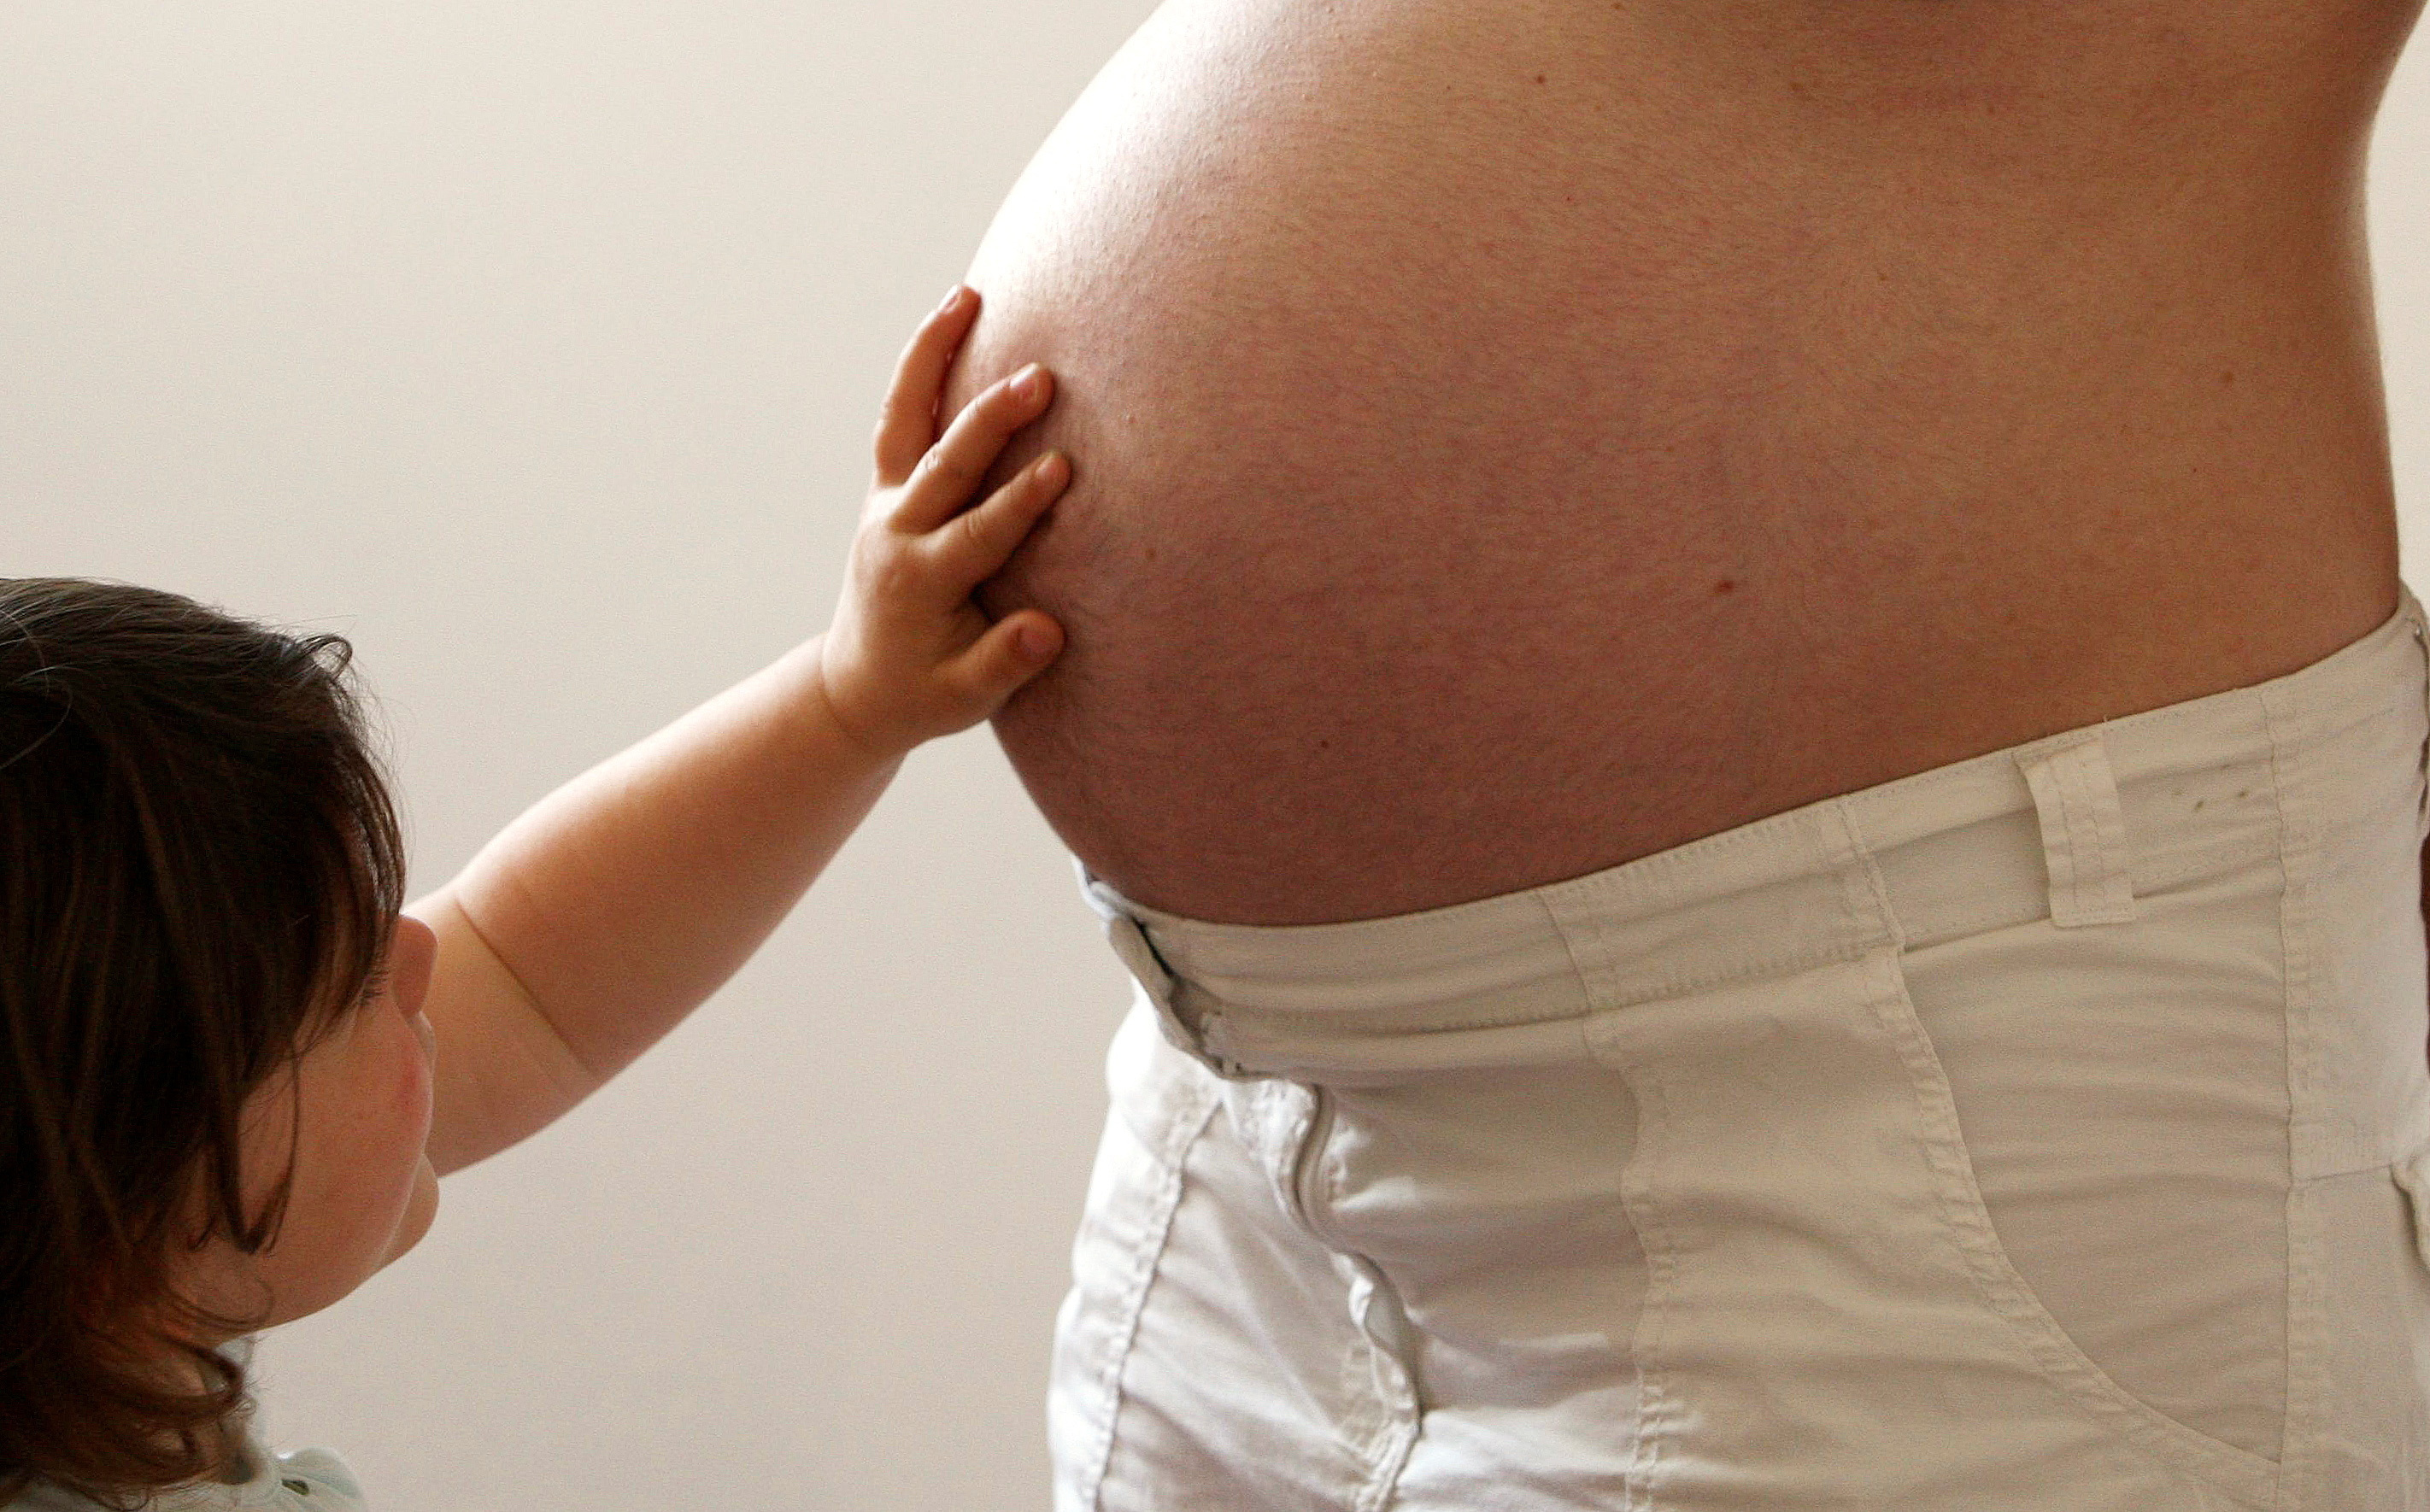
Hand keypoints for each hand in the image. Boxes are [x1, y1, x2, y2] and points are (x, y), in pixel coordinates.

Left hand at [816, 286, 1068, 757]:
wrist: (860, 687)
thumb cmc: (925, 692)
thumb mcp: (963, 698)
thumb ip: (1003, 663)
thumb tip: (1044, 631)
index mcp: (920, 580)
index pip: (978, 533)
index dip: (1020, 502)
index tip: (1062, 468)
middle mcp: (897, 530)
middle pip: (945, 464)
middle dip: (991, 421)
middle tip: (1038, 379)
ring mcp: (886, 502)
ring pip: (908, 418)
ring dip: (935, 356)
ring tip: (968, 296)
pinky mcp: (887, 486)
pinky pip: (901, 414)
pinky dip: (923, 364)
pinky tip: (955, 313)